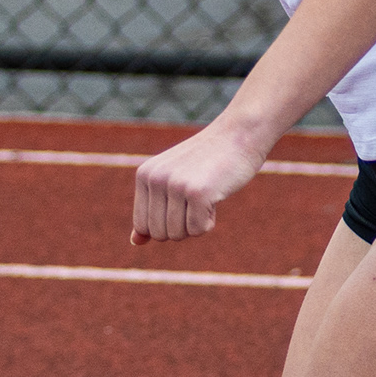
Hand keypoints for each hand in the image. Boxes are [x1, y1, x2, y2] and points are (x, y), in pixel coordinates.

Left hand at [132, 120, 270, 243]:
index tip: (183, 201)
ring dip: (196, 223)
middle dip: (182, 226)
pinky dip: (209, 221)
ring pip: (178, 234)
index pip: (143, 226)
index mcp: (144, 175)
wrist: (240, 134)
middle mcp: (156, 179)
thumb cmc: (208, 160)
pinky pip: (198, 230)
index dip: (167, 224)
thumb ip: (152, 210)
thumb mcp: (173, 181)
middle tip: (197, 198)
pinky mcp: (198, 192)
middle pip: (160, 234)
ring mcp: (176, 185)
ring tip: (207, 195)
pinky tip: (216, 196)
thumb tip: (135, 243)